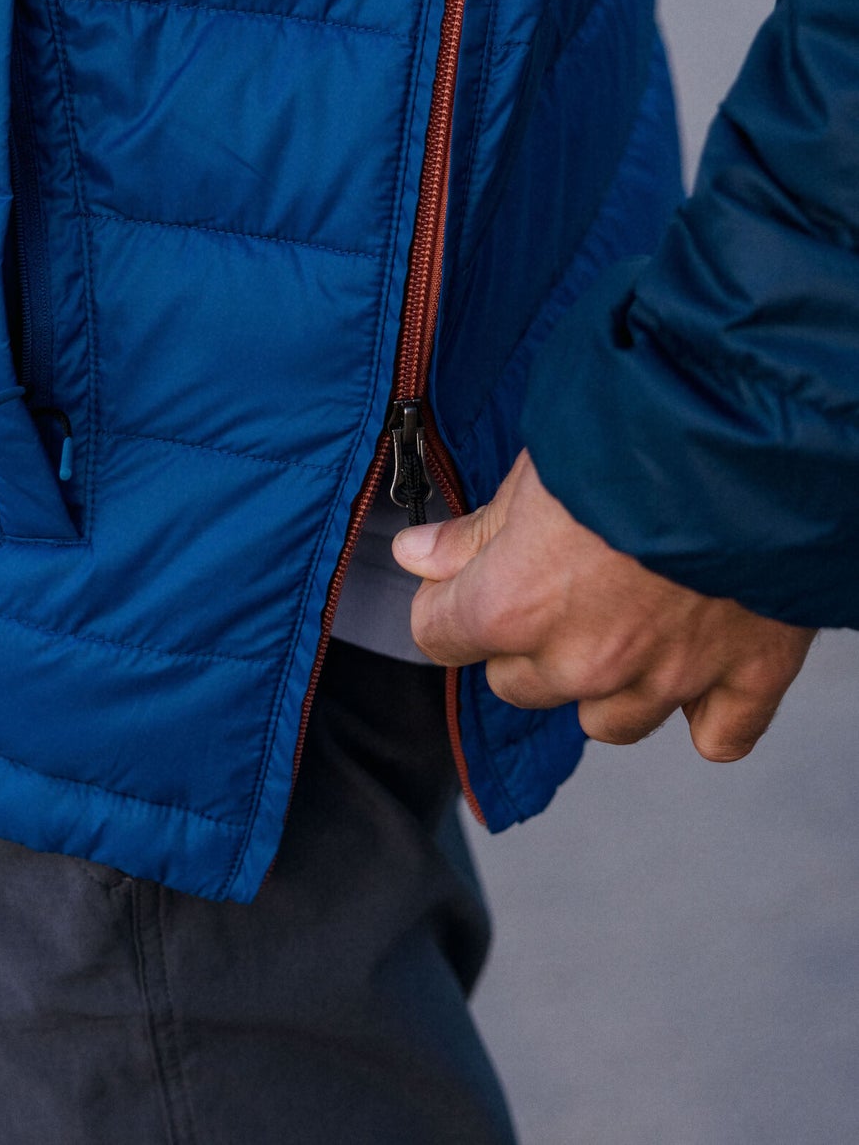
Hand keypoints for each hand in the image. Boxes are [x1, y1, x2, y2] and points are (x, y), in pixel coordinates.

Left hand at [393, 449, 814, 760]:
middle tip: (557, 580)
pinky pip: (716, 738)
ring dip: (605, 680)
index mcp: (515, 606)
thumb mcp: (533, 470)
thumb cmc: (632, 434)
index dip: (447, 602)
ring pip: (606, 721)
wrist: (751, 433)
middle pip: (518, 684)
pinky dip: (704, 710)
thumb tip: (418, 558)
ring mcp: (667, 678)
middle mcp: (584, 661)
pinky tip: (697, 666)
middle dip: (526, 639)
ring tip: (626, 617)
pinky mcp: (746, 678)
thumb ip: (476, 531)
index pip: (439, 635)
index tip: (462, 580)